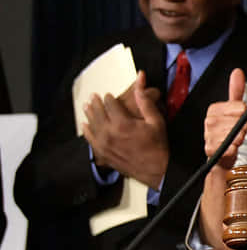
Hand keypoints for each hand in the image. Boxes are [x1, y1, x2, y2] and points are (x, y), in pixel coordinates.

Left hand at [83, 71, 168, 188]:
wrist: (155, 170)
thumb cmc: (158, 146)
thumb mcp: (156, 121)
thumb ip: (145, 101)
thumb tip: (140, 79)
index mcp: (122, 123)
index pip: (110, 104)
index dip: (108, 98)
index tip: (108, 95)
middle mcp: (109, 133)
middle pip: (98, 113)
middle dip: (96, 103)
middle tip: (94, 96)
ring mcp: (104, 144)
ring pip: (92, 125)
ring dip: (89, 114)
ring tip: (87, 106)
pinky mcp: (103, 154)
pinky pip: (90, 139)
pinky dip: (87, 131)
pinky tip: (85, 125)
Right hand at [204, 68, 246, 168]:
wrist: (221, 155)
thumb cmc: (228, 130)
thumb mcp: (233, 109)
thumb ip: (236, 91)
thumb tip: (237, 71)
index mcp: (214, 109)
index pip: (240, 108)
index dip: (244, 115)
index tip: (238, 119)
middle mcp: (209, 121)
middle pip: (239, 122)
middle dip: (243, 128)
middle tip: (238, 132)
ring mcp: (208, 135)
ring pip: (236, 134)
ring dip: (240, 138)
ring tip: (234, 140)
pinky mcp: (210, 149)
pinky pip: (230, 147)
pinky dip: (234, 149)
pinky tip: (232, 148)